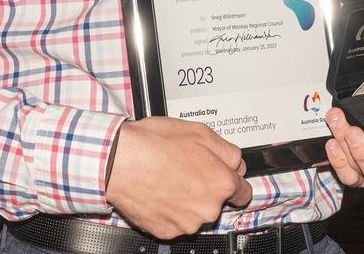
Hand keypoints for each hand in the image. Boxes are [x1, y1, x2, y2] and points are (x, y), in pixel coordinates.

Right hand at [105, 116, 251, 237]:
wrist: (120, 162)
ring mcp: (186, 223)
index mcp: (220, 182)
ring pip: (195, 212)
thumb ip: (226, 150)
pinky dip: (170, 209)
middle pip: (217, 201)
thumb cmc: (153, 144)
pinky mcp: (166, 231)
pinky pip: (175, 221)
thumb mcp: (198, 131)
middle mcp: (207, 208)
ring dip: (187, 198)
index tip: (227, 179)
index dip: (233, 181)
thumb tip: (236, 162)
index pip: (243, 191)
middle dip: (206, 186)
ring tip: (169, 176)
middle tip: (187, 168)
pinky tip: (160, 189)